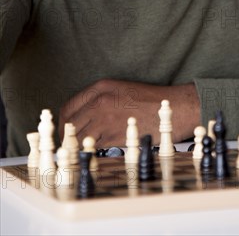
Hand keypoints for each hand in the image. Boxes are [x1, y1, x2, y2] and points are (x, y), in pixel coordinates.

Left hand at [58, 79, 199, 147]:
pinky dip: (93, 152)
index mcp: (100, 87)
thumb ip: (99, 100)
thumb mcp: (121, 89)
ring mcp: (106, 118)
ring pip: (78, 137)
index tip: (66, 130)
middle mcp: (99, 101)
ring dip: (78, 146)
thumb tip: (81, 119)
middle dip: (67, 136)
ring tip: (83, 151)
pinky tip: (98, 153)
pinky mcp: (114, 135)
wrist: (173, 107)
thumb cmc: (149, 100)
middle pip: (69, 123)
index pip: (68, 107)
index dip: (63, 122)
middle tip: (72, 144)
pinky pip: (94, 147)